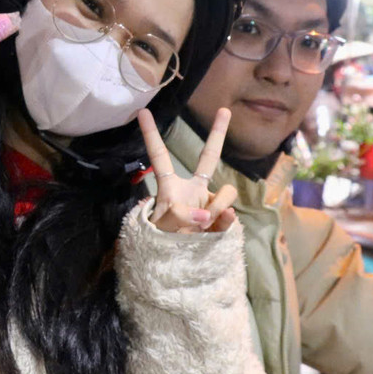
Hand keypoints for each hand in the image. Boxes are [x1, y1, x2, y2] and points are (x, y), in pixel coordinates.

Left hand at [138, 107, 237, 233]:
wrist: (176, 264)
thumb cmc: (160, 241)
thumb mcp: (161, 229)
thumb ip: (180, 217)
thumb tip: (206, 213)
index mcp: (170, 186)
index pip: (160, 157)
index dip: (151, 134)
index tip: (142, 111)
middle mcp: (193, 189)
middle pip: (208, 157)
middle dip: (218, 134)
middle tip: (224, 109)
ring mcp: (210, 202)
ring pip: (226, 193)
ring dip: (216, 208)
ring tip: (200, 226)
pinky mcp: (222, 217)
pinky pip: (230, 214)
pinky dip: (224, 222)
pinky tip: (213, 230)